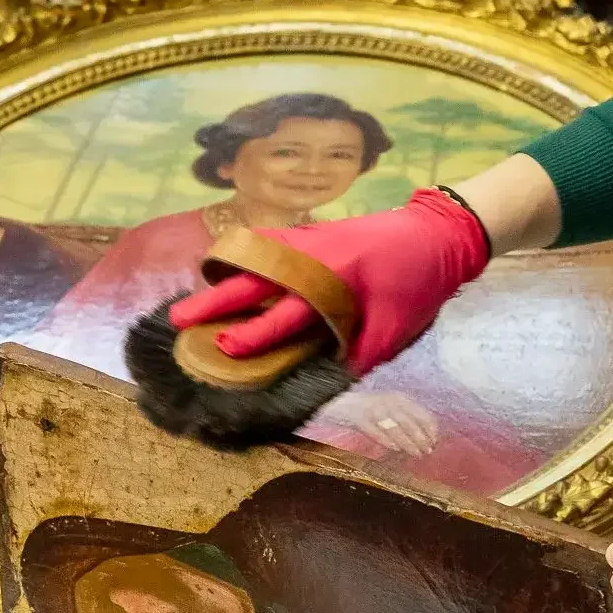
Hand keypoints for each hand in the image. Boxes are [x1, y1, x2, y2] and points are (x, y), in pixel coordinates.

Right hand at [169, 190, 490, 378]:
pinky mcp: (311, 230)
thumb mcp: (393, 329)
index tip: (221, 349)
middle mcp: (310, 261)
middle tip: (178, 318)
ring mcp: (308, 239)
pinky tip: (233, 262)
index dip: (250, 336)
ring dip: (223, 271)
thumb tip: (328, 382)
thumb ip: (358, 354)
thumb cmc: (416, 283)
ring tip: (196, 286)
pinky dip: (246, 250)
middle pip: (251, 281)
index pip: (280, 316)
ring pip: (253, 253)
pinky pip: (268, 238)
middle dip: (213, 301)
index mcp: (329, 287)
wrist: (434, 232)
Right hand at [316, 392, 441, 457]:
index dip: (430, 429)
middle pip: (410, 424)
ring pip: (396, 429)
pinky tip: (395, 449)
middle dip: (421, 439)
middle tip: (427, 451)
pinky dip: (387, 441)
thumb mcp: (391, 406)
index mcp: (400, 399)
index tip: (434, 442)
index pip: (422, 413)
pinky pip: (377, 432)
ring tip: (416, 454)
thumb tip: (427, 436)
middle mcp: (389, 402)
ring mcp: (374, 411)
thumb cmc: (370, 407)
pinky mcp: (361, 420)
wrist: (341, 401)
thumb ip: (407, 417)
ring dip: (408, 443)